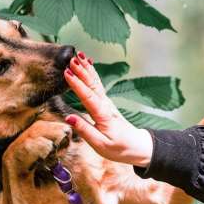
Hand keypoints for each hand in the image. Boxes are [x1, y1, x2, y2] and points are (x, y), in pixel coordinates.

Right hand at [63, 52, 153, 166]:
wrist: (136, 146)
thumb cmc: (118, 148)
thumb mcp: (99, 144)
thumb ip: (84, 130)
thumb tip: (69, 117)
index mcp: (103, 115)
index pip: (88, 97)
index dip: (77, 84)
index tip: (67, 73)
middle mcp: (105, 105)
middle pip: (92, 84)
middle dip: (82, 71)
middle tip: (71, 59)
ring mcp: (106, 102)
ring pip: (95, 82)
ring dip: (86, 68)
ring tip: (78, 55)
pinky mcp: (105, 102)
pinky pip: (97, 84)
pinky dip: (92, 73)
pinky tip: (88, 64)